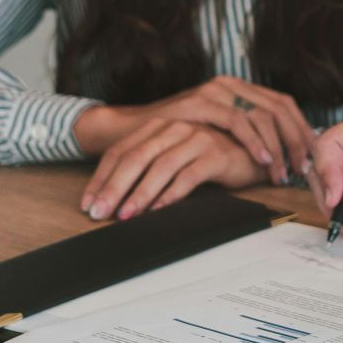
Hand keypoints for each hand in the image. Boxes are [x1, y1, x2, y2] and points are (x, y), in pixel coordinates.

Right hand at [73, 75, 312, 185]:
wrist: (131, 132)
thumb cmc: (176, 141)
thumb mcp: (218, 136)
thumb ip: (247, 140)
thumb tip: (286, 160)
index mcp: (239, 89)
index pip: (283, 104)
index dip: (302, 130)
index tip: (313, 157)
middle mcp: (230, 84)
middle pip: (280, 108)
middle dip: (297, 140)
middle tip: (305, 169)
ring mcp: (214, 90)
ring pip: (263, 114)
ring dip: (279, 147)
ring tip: (285, 173)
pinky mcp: (200, 103)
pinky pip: (238, 120)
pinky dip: (255, 142)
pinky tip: (264, 161)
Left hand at [79, 119, 262, 220]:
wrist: (254, 152)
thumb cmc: (211, 158)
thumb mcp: (174, 159)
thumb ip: (149, 168)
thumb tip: (114, 198)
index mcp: (159, 126)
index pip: (121, 151)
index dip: (101, 179)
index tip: (88, 204)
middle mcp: (176, 128)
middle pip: (136, 158)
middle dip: (114, 188)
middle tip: (99, 212)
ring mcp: (197, 139)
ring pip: (160, 167)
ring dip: (140, 193)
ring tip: (126, 215)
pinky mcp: (216, 154)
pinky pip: (188, 176)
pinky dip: (171, 194)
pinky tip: (158, 210)